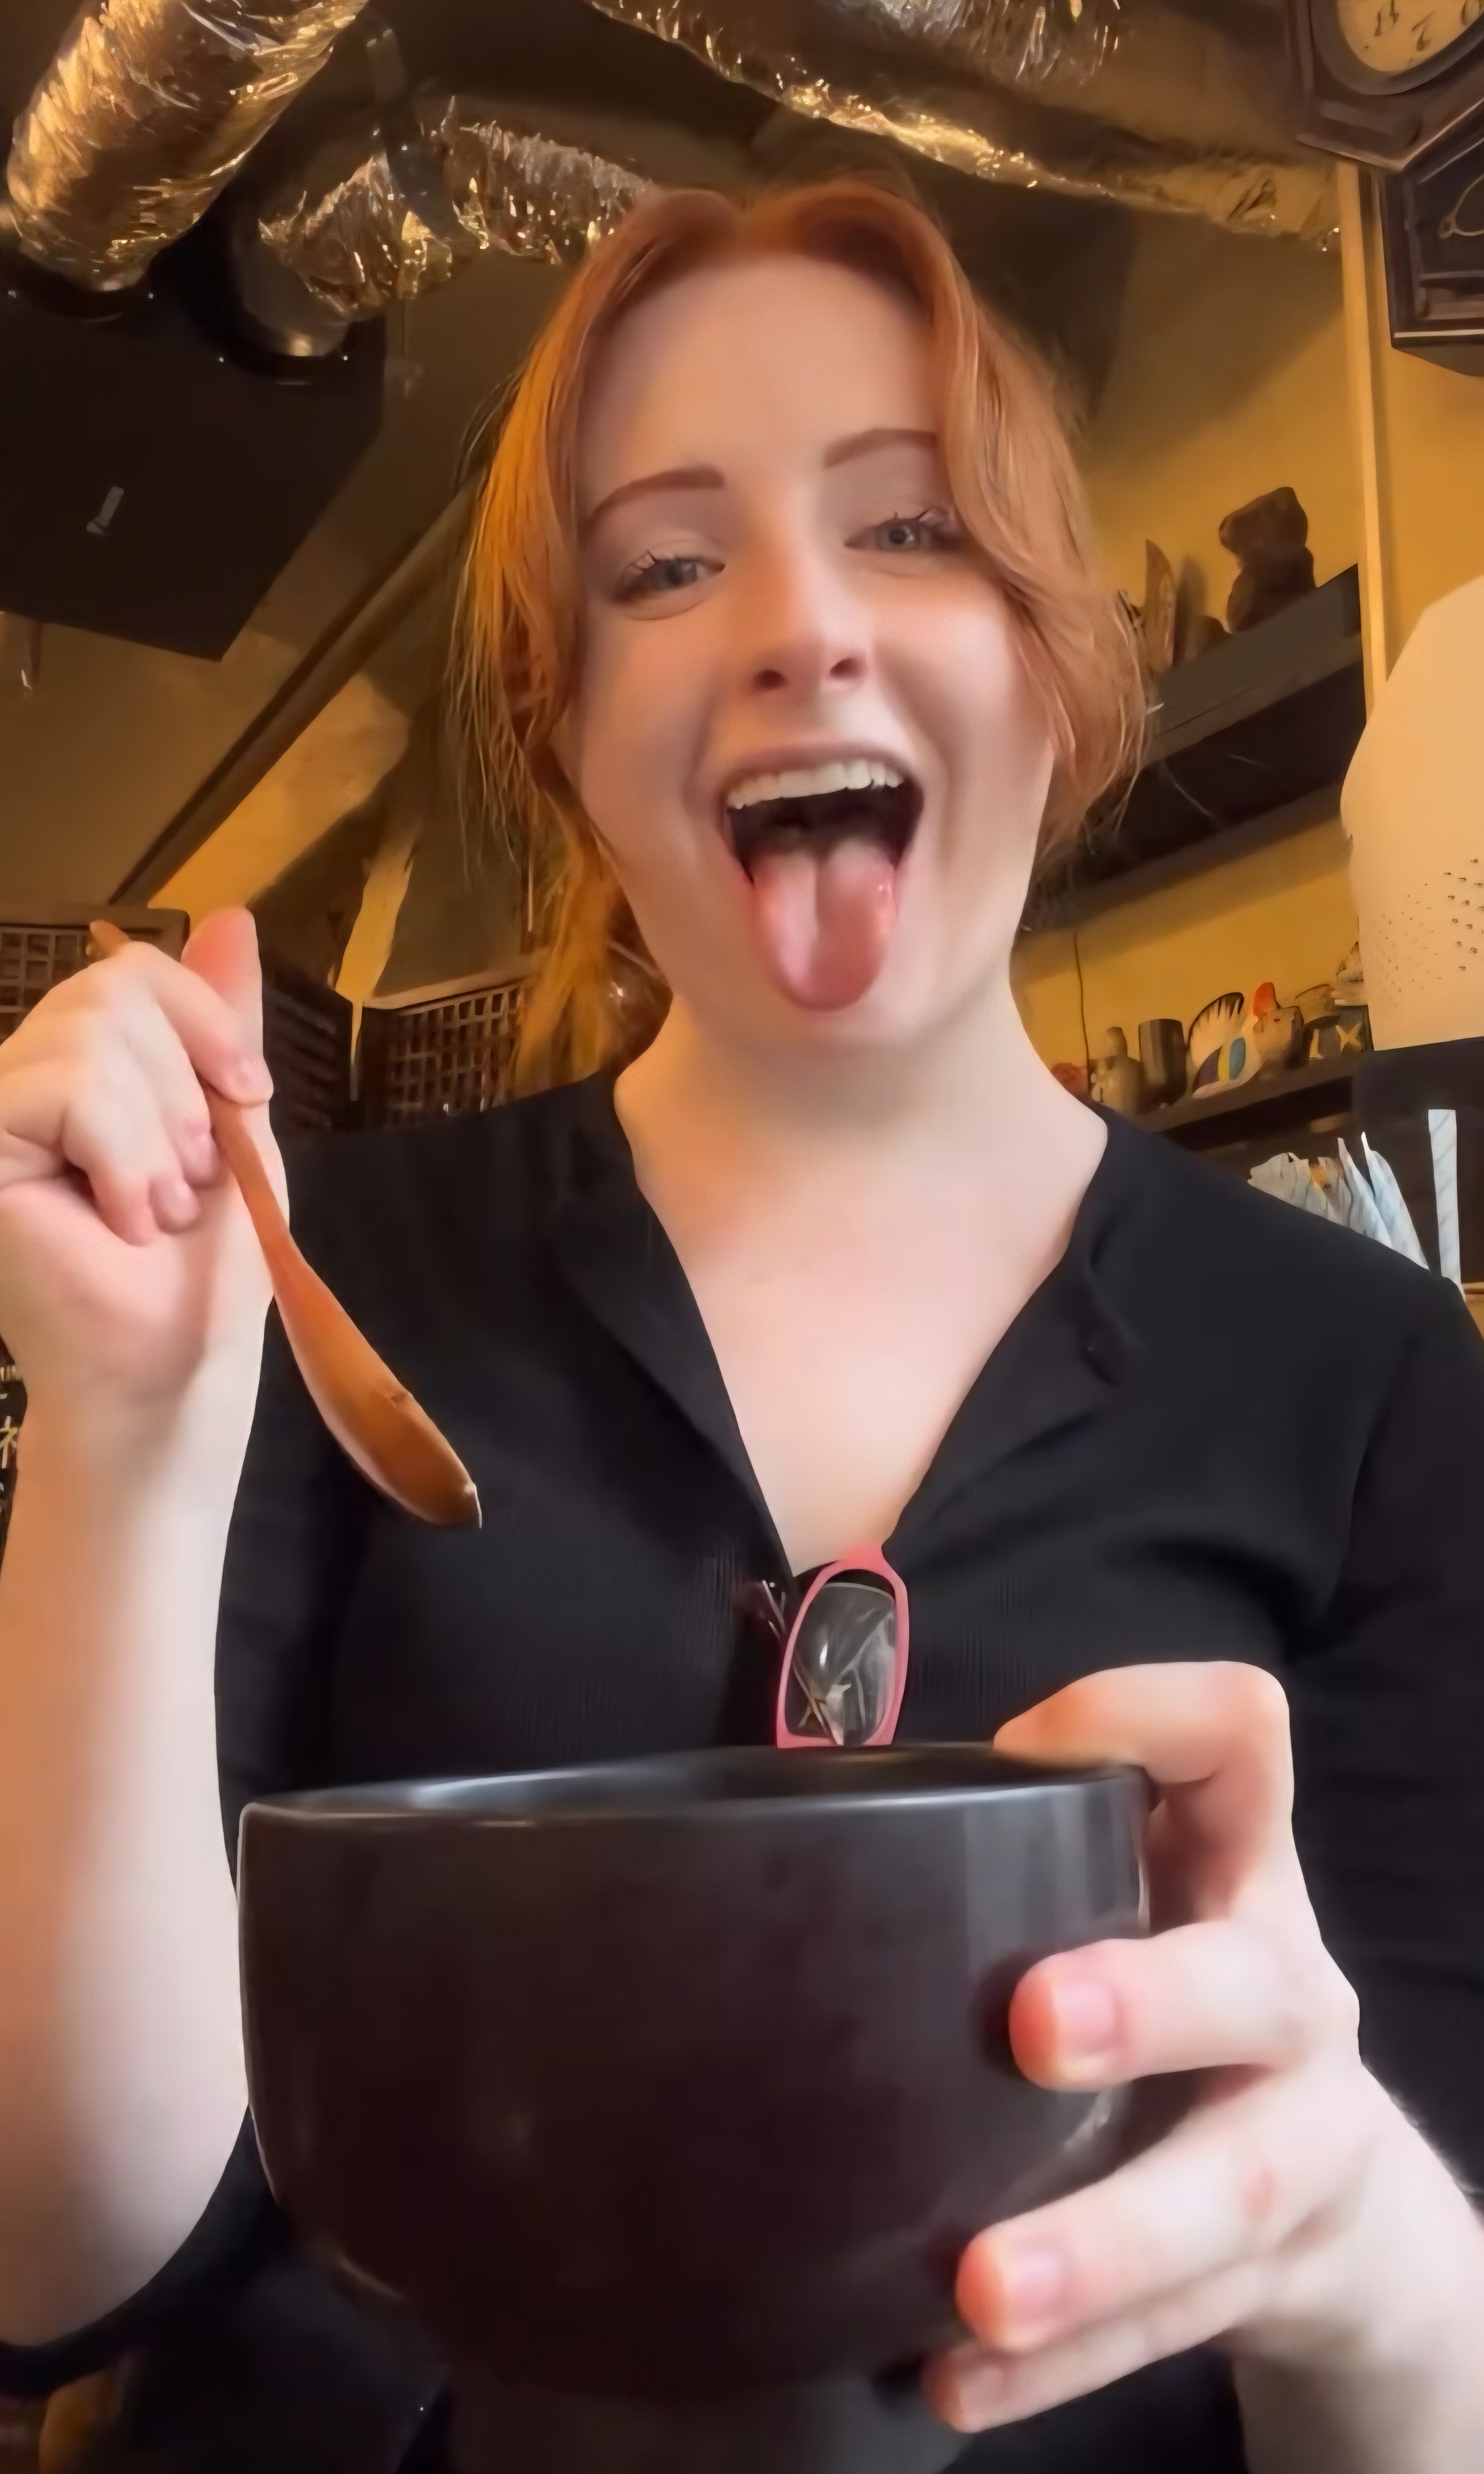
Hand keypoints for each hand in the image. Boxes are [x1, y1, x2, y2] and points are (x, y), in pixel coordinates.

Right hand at [0, 911, 277, 1426]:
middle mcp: (21, 1075)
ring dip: (156, 1137)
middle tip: (186, 1180)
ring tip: (151, 1209)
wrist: (171, 1360)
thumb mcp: (231, 1123)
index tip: (248, 1096)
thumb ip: (220, 1024)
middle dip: (182, 1089)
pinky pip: (65, 1086)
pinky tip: (120, 1220)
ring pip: (92, 1037)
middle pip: (112, 989)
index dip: (204, 1023)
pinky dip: (122, 1157)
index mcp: (80, 1065)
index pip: (133, 971)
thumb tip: (230, 915)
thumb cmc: (199, 1267)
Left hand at [925, 1663, 1483, 2443]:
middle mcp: (1288, 1998)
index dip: (1149, 1718)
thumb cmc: (1179, 2009)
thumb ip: (1033, 1862)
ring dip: (1099, 2241)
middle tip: (1030, 2025)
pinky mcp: (1269, 2275)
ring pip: (1223, 2193)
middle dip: (1146, 2000)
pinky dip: (1060, 2365)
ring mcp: (1296, 2144)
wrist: (1341, 2203)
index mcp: (1242, 1875)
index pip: (1241, 1744)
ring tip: (983, 2286)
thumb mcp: (1149, 1909)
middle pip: (1251, 1984)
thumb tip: (811, 1831)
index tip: (1031, 1747)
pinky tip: (957, 2381)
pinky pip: (1166, 2331)